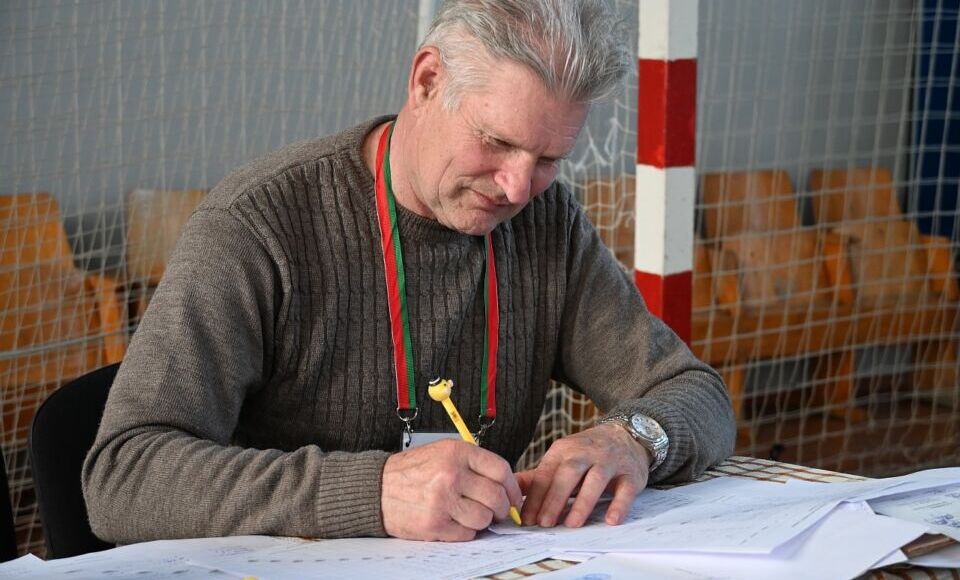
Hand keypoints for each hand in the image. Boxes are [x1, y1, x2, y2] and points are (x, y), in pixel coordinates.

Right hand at [381, 439, 522, 540]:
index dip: (512, 487)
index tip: (513, 496)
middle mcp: (451, 474)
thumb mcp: (442, 453)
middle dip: (501, 508)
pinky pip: (466, 534)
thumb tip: (505, 485)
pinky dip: (465, 531)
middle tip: (497, 511)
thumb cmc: (412, 472)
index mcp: (456, 453)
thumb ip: (473, 464)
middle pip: (496, 497)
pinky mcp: (434, 524)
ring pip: (484, 518)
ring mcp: (442, 500)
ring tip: (469, 515)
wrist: (376, 488)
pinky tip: (455, 522)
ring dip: (482, 521)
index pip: (500, 469)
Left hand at [516, 423, 651, 527]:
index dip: (536, 497)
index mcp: (564, 450)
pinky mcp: (631, 474)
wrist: (625, 433)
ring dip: (583, 502)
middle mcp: (586, 452)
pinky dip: (619, 504)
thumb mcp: (561, 459)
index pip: (546, 474)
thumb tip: (509, 489)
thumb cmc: (587, 454)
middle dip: (555, 499)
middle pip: (568, 474)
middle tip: (545, 523)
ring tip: (572, 524)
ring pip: (595, 480)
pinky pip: (625, 489)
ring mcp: (610, 462)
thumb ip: (537, 477)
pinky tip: (611, 520)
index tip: (527, 519)